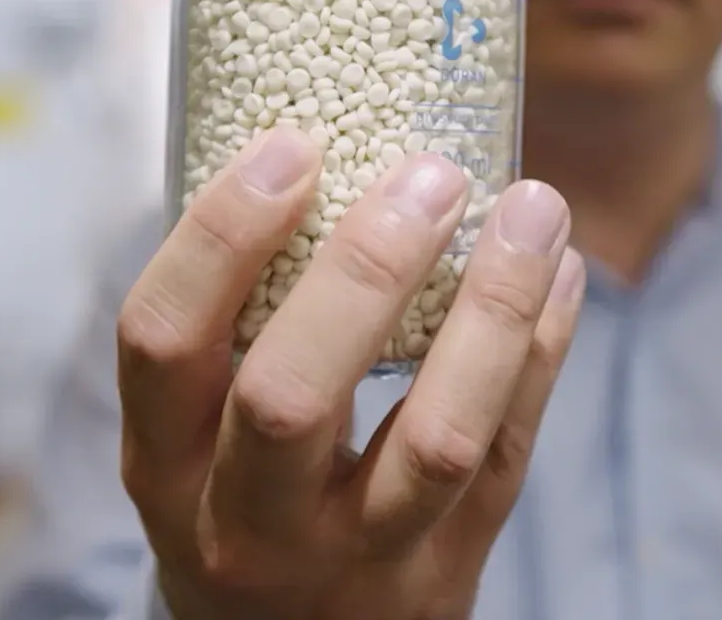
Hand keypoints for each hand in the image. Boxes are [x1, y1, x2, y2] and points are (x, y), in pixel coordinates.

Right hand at [117, 126, 585, 619]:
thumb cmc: (235, 499)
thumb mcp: (192, 431)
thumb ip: (238, 321)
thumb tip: (327, 152)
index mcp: (165, 462)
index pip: (163, 340)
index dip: (222, 236)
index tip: (290, 147)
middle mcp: (246, 523)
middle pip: (291, 394)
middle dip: (365, 268)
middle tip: (429, 174)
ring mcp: (356, 559)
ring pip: (436, 438)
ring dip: (494, 308)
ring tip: (533, 207)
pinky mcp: (446, 573)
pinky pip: (507, 457)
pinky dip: (540, 354)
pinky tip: (558, 275)